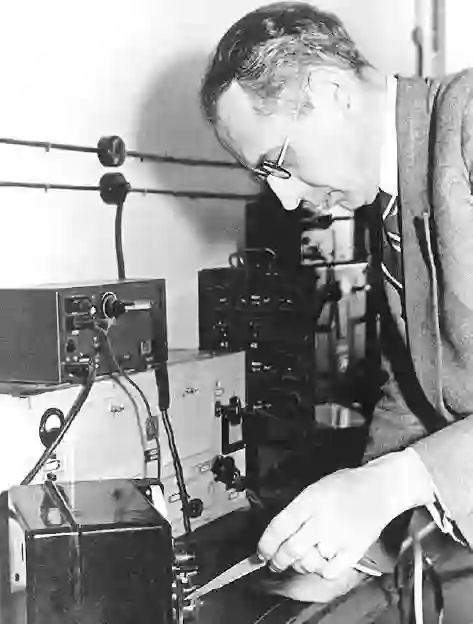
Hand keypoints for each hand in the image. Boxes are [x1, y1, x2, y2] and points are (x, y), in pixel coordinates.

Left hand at [257, 449, 434, 579]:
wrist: (380, 488)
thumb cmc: (345, 486)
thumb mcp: (314, 488)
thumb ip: (296, 510)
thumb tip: (276, 534)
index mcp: (310, 500)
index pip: (279, 527)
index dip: (265, 544)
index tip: (260, 553)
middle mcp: (322, 520)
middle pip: (290, 550)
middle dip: (277, 560)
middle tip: (274, 563)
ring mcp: (338, 537)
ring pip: (308, 563)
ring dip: (300, 565)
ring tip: (300, 559)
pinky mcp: (354, 551)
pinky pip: (330, 571)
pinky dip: (321, 570)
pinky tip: (320, 562)